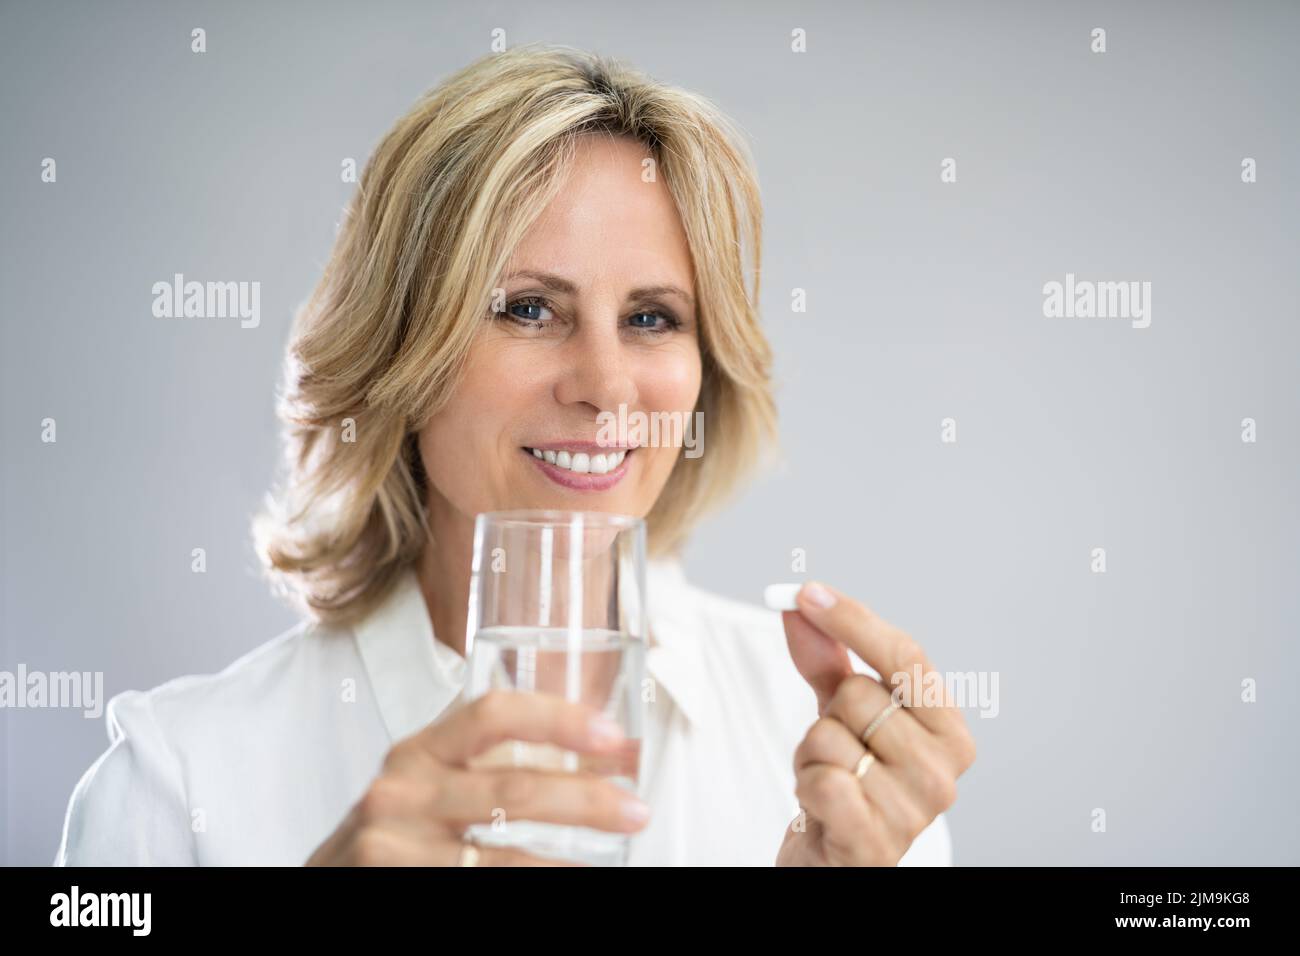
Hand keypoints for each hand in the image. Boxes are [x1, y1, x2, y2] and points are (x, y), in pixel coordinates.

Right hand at [306, 690, 649, 864]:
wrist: (323, 883)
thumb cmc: (395, 832)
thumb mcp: (430, 785)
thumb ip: (495, 767)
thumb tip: (604, 760)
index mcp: (420, 750)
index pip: (492, 713)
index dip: (558, 718)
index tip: (611, 735)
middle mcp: (402, 791)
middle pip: (514, 789)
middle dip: (588, 799)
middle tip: (636, 808)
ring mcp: (392, 846)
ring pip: (505, 855)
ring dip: (570, 858)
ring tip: (613, 854)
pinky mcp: (393, 885)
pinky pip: (482, 883)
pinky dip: (536, 882)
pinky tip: (566, 875)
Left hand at [776, 582, 975, 865]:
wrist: (833, 859)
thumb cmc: (847, 778)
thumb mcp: (840, 712)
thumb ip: (827, 657)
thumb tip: (799, 601)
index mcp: (949, 731)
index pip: (906, 656)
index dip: (853, 619)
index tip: (807, 592)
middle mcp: (943, 770)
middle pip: (859, 694)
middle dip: (828, 715)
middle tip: (837, 751)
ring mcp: (914, 809)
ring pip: (830, 735)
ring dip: (811, 754)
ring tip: (830, 780)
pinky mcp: (875, 842)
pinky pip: (822, 779)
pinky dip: (806, 784)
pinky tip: (821, 805)